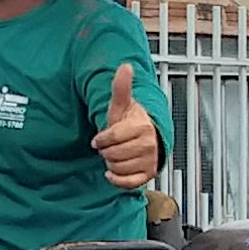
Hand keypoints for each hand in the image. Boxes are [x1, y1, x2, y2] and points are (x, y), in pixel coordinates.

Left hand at [93, 59, 162, 187]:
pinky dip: (116, 179)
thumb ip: (121, 87)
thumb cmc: (130, 122)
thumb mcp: (122, 105)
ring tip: (116, 154)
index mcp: (142, 127)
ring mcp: (149, 161)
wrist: (146, 137)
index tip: (99, 138)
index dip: (101, 139)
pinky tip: (113, 171)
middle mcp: (148, 145)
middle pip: (114, 154)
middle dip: (107, 151)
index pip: (112, 138)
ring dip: (111, 163)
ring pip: (118, 168)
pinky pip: (127, 183)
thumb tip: (125, 67)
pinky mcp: (148, 175)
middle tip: (110, 146)